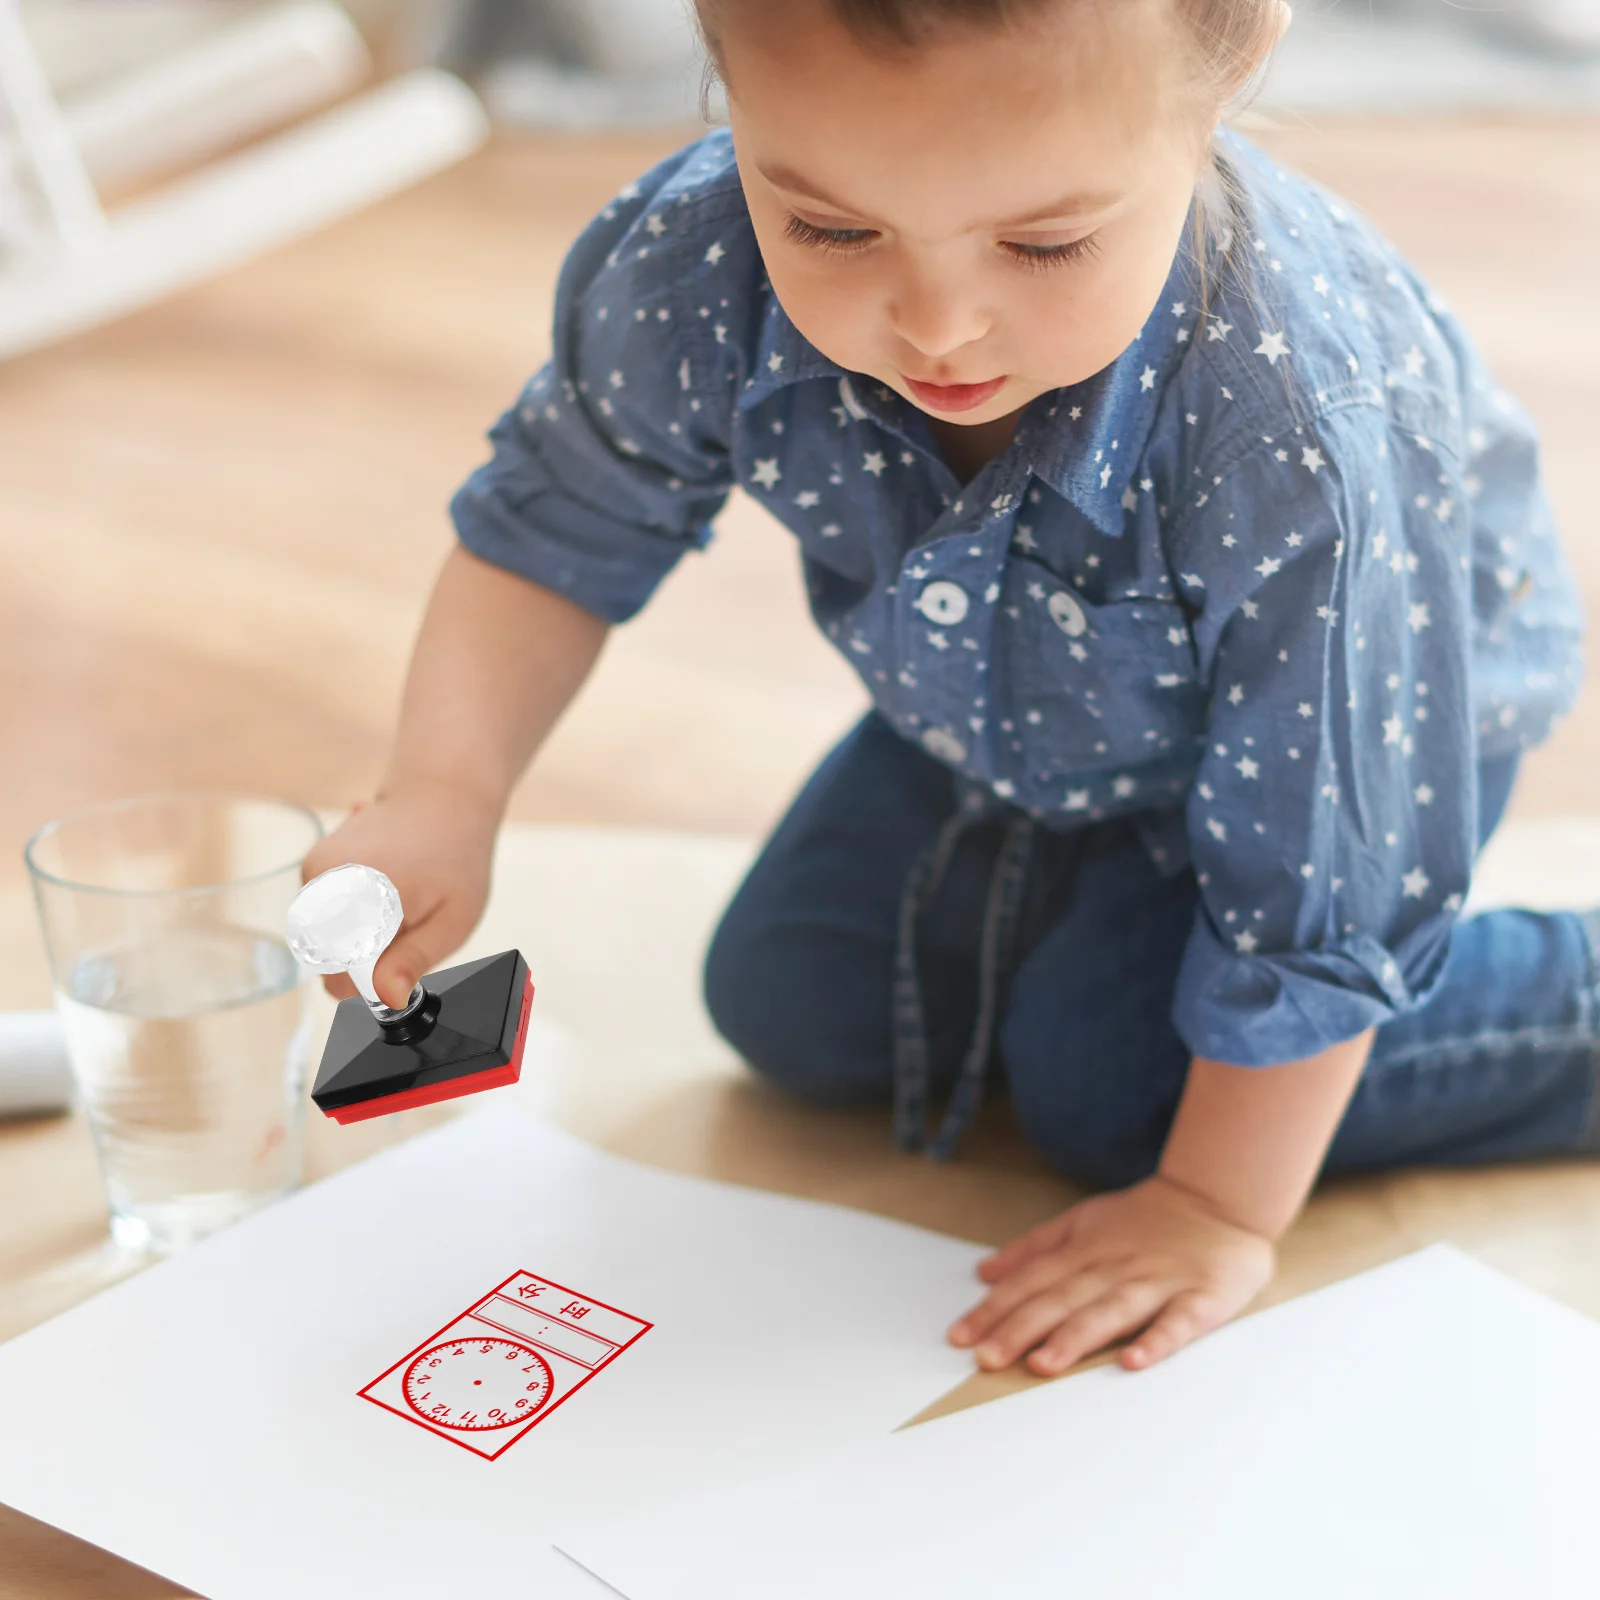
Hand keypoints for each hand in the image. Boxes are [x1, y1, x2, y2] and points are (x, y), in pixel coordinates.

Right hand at [300, 778, 497, 1007]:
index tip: (405, 953)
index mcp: (360, 898)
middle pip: (332, 963)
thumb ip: (415, 958)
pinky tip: (384, 881)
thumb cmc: (456, 855)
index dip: (376, 980)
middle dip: (370, 955)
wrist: (439, 794)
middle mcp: (324, 885)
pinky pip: (326, 918)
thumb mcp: (454, 917)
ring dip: (363, 934)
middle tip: (409, 919)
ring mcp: (312, 873)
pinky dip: (354, 912)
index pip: (340, 980)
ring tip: (399, 896)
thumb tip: (386, 998)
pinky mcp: (310, 867)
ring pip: (328, 942)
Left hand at [947, 1175, 1274, 1375]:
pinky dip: (1157, 1340)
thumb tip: (985, 1272)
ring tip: (1042, 1363)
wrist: (1220, 1199)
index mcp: (1086, 1250)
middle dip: (1021, 1328)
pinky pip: (1178, 1322)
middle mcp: (1115, 1266)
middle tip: (986, 1359)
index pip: (1033, 1281)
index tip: (961, 1336)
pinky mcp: (1201, 1298)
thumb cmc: (1147, 1218)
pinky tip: (1132, 1360)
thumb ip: (1035, 1247)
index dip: (996, 1308)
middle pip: (1062, 1299)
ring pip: (1111, 1310)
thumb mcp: (1083, 1220)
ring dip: (1075, 1337)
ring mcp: (1158, 1282)